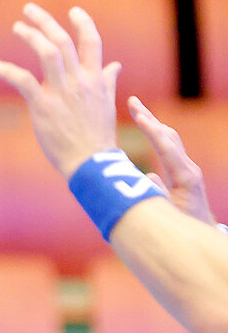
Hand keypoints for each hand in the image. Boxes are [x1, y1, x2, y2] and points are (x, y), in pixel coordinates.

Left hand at [0, 4, 121, 178]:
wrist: (92, 162)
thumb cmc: (97, 135)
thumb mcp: (107, 104)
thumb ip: (108, 81)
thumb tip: (116, 65)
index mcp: (96, 79)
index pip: (92, 42)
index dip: (83, 23)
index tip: (73, 10)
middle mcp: (80, 81)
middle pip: (63, 41)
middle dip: (46, 21)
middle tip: (29, 9)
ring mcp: (62, 92)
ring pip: (47, 52)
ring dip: (30, 36)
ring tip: (17, 27)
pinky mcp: (44, 105)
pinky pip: (22, 80)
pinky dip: (6, 69)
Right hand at [129, 95, 215, 224]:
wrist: (200, 232)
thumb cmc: (181, 226)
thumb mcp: (168, 215)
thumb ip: (157, 195)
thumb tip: (147, 175)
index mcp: (185, 177)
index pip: (167, 147)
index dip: (151, 129)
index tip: (137, 113)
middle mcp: (189, 169)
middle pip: (169, 136)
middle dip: (150, 118)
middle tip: (132, 101)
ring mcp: (187, 168)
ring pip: (169, 139)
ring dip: (152, 123)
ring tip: (136, 109)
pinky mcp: (183, 171)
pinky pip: (168, 147)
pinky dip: (155, 134)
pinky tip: (146, 127)